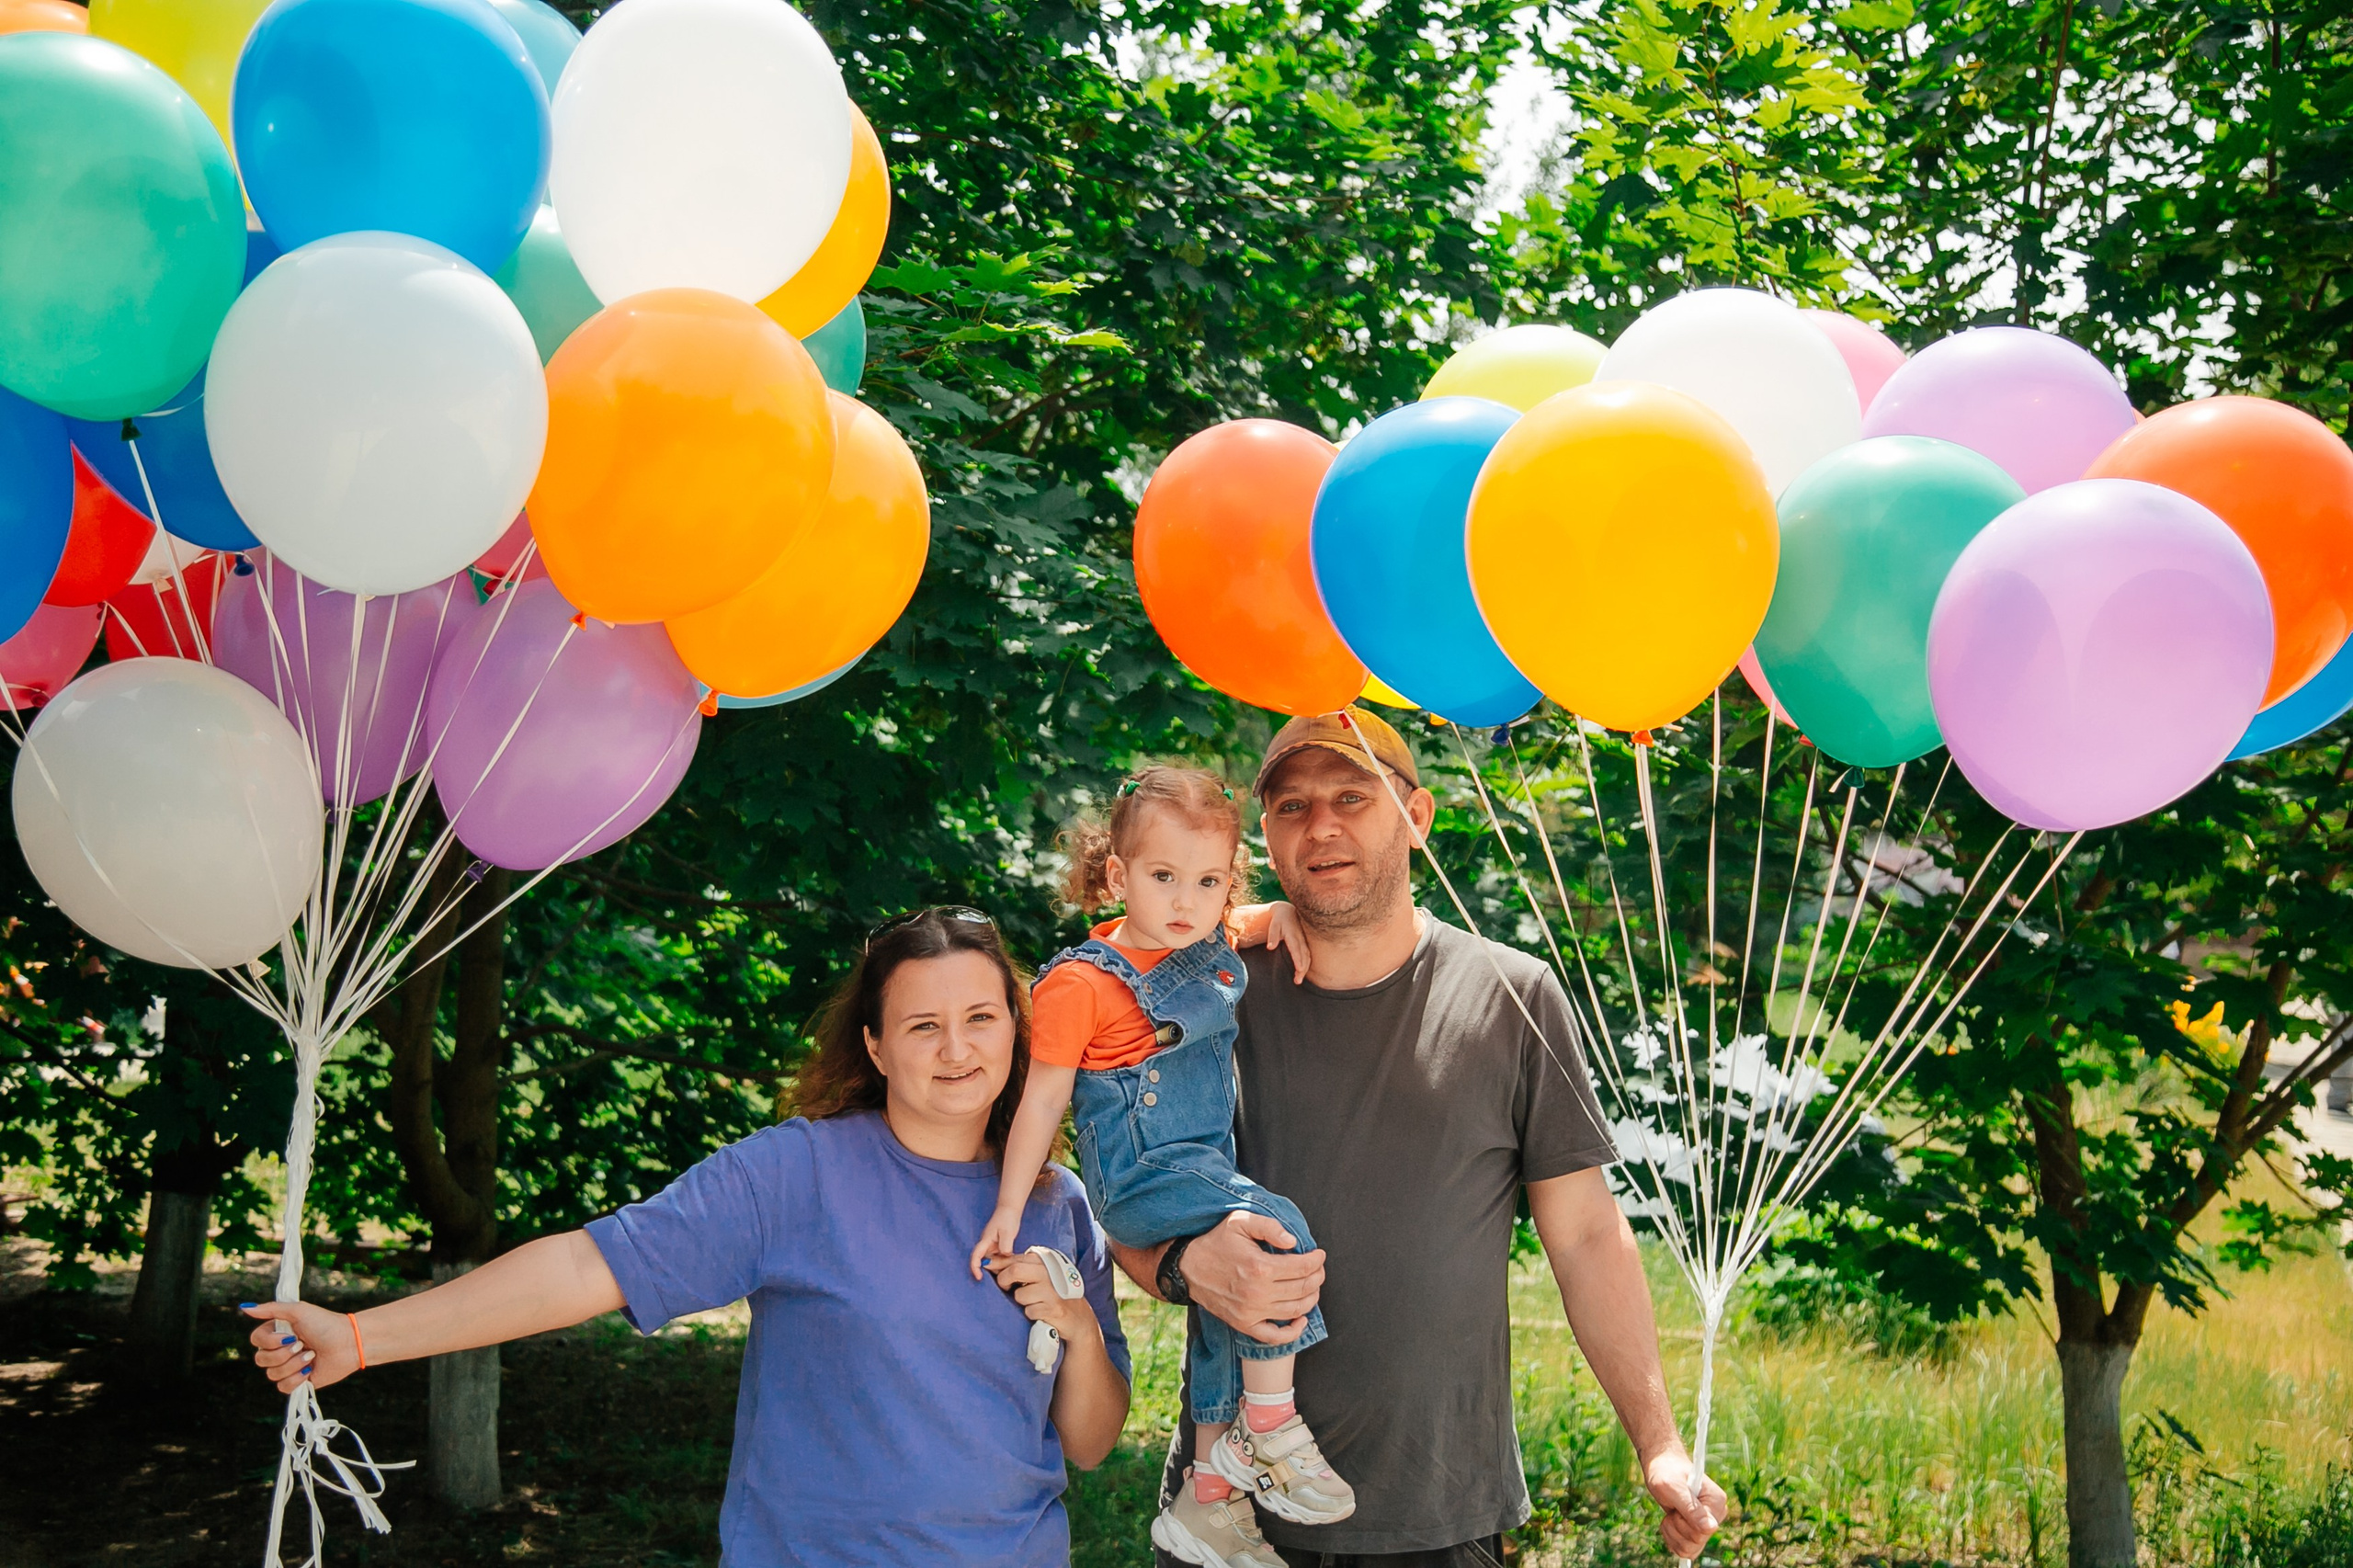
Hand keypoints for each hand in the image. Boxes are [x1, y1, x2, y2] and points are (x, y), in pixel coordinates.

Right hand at [241, 1300, 359, 1394]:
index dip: (270, 1341)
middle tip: (303, 1345)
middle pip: (261, 1360)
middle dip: (284, 1354)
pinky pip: (283, 1387)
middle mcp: (279, 1350)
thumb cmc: (325, 1323)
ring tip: (311, 1356)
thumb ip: (271, 1309)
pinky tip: (310, 1370)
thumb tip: (244, 1308)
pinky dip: (296, 1379)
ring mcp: (287, 1367)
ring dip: (294, 1364)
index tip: (290, 1335)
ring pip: (272, 1374)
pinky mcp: (297, 1381)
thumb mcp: (299, 1311)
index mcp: (277, 1333)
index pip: (255, 1341)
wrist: (348, 1343)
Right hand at [970, 1207, 1025, 1280]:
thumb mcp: (1007, 1232)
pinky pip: (998, 1257)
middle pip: (984, 1261)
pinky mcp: (998, 1246)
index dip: (975, 1267)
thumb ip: (1005, 1245)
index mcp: (985, 1241)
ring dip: (998, 1266)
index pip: (976, 1256)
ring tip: (1010, 1269)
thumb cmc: (1007, 1218)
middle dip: (991, 1270)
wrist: (1010, 1209)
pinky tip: (1011, 1263)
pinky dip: (1003, 1262)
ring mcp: (992, 1245)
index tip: (979, 1277)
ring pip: (992, 1260)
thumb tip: (1005, 1255)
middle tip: (1004, 1275)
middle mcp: (986, 1245)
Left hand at [985, 1251, 1098, 1346]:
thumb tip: (990, 1262)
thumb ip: (1020, 1267)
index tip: (987, 1267)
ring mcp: (1052, 1290)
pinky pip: (1029, 1311)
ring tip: (1035, 1302)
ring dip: (1022, 1302)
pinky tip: (1042, 1312)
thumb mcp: (1041, 1275)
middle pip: (1015, 1270)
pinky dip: (1031, 1313)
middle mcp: (1050, 1273)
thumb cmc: (1054, 1294)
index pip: (1015, 1258)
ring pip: (1019, 1295)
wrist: (1077, 1317)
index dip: (997, 1264)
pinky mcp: (1053, 1308)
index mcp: (1045, 1261)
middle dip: (1004, 1280)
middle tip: (1006, 1288)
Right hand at [1181, 1211, 1324, 1344]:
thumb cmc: (1216, 1242)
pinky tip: (1301, 1320)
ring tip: (1313, 1287)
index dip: (1316, 1260)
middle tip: (1318, 1269)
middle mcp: (1257, 1293)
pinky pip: (1273, 1337)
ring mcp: (1251, 1312)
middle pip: (1302, 1289)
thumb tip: (1293, 1242)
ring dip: (1311, 1299)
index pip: (1301, 1267)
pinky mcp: (1243, 1324)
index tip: (1319, 1254)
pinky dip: (1292, 1333)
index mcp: (1259, 1267)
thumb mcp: (1239, 1222)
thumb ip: (1269, 1227)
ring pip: (1294, 1311)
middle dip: (1317, 1277)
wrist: (1188, 1267)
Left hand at [1263, 901, 1312, 984]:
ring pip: (1307, 957)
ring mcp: (1304, 941)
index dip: (1298, 959)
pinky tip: (1302, 972)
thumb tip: (1270, 947)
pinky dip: (1306, 964)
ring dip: (1305, 969)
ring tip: (1298, 980)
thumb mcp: (1274, 925)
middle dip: (1302, 969)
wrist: (1288, 911)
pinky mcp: (1305, 943)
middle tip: (1297, 981)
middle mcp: (1301, 939)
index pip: (1296, 948)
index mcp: (1293, 934)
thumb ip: (1272, 936)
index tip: (1299, 969)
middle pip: (1304, 955)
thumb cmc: (1279, 920)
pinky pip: (1308, 955)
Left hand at [1644, 1446, 1726, 1559]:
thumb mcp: (1673, 1488)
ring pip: (1689, 1549)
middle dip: (1676, 1527)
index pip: (1705, 1531)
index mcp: (1717, 1502)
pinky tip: (1670, 1521)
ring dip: (1672, 1533)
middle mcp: (1716, 1516)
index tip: (1677, 1506)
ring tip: (1671, 1513)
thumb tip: (1711, 1528)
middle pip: (1696, 1542)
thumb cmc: (1666, 1473)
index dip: (1684, 1523)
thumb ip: (1691, 1508)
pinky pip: (1685, 1550)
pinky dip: (1671, 1538)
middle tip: (1673, 1507)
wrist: (1662, 1468)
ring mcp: (1707, 1525)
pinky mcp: (1697, 1532)